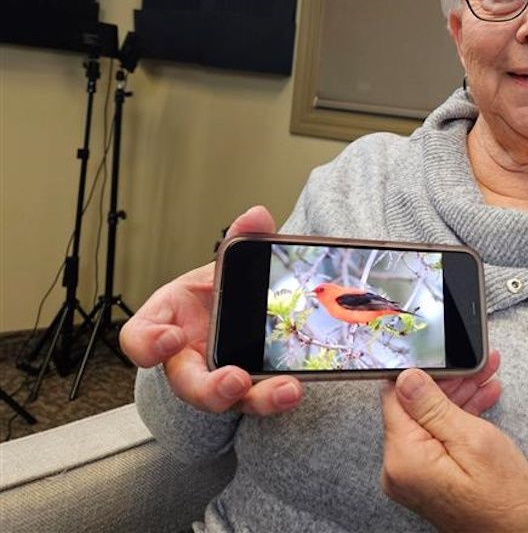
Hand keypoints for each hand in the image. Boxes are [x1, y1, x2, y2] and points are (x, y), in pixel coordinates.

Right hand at [119, 206, 302, 415]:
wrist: (235, 310)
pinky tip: (298, 386)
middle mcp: (186, 358)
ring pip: (227, 401)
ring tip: (286, 390)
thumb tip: (256, 216)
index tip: (172, 338)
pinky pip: (257, 399)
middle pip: (186, 384)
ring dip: (257, 398)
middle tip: (235, 380)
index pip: (139, 339)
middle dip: (209, 388)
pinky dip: (277, 395)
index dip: (149, 344)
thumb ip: (237, 242)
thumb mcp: (222, 265)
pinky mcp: (246, 390)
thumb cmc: (215, 292)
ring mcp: (215, 378)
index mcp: (167, 323)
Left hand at [380, 356, 527, 532]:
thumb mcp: (472, 439)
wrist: (525, 531)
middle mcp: (400, 469)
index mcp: (404, 458)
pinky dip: (459, 417)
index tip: (440, 354)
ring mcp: (413, 474)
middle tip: (476, 364)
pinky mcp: (428, 476)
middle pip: (415, 407)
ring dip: (458, 396)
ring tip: (486, 373)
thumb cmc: (504, 495)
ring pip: (430, 418)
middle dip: (448, 382)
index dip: (419, 371)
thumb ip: (433, 405)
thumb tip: (406, 377)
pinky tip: (483, 397)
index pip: (395, 397)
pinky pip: (438, 437)